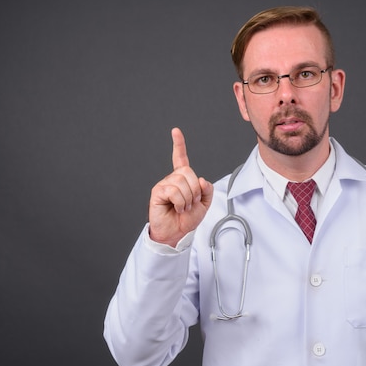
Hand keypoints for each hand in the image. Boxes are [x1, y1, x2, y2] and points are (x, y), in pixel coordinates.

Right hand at [148, 128, 213, 246]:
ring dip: (187, 198)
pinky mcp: (158, 192)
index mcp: (183, 179)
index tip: (175, 131)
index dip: (179, 144)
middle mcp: (172, 179)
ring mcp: (164, 185)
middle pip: (188, 172)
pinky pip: (173, 190)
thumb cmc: (187, 219)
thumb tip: (201, 180)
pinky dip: (180, 202)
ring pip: (182, 182)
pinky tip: (176, 208)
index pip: (180, 158)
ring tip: (183, 207)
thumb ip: (207, 190)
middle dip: (195, 189)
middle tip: (191, 202)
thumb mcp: (204, 204)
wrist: (178, 233)